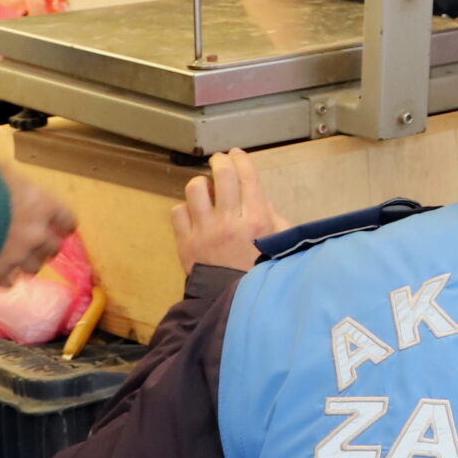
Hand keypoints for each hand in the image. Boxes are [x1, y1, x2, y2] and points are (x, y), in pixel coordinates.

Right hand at [0, 165, 76, 286]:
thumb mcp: (2, 172)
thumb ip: (15, 183)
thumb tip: (13, 185)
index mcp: (43, 207)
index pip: (68, 221)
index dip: (64, 225)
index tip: (61, 228)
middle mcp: (37, 235)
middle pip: (53, 249)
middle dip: (45, 247)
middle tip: (36, 245)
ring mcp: (18, 257)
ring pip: (33, 268)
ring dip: (27, 263)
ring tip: (16, 260)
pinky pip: (8, 282)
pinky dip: (5, 278)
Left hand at [172, 150, 285, 271]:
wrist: (231, 302)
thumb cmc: (258, 274)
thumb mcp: (279, 246)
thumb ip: (275, 221)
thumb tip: (264, 201)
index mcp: (256, 220)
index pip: (247, 177)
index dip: (241, 160)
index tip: (237, 155)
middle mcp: (230, 221)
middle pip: (222, 175)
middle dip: (220, 161)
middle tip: (219, 161)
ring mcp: (205, 231)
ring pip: (195, 189)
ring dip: (201, 185)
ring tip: (205, 190)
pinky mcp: (186, 243)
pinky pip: (178, 212)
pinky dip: (184, 209)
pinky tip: (193, 214)